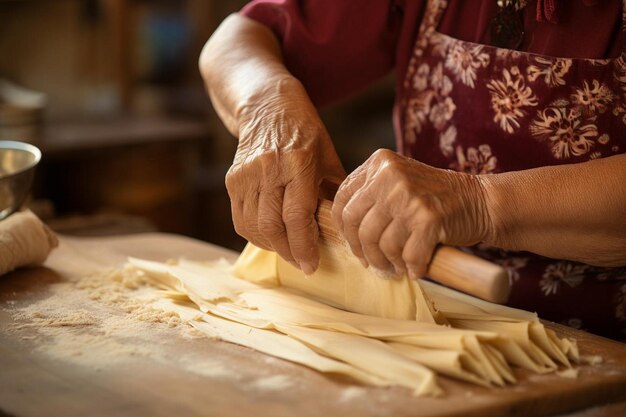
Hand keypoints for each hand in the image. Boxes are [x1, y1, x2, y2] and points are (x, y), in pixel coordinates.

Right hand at [226, 79, 344, 273]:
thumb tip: (344, 228)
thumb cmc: (305, 131)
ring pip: (253, 226)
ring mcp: (246, 174)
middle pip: (272, 226)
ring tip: (288, 251)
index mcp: (297, 162)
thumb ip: (333, 192)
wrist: (268, 105)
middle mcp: (268, 168)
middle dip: (288, 252)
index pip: (297, 216)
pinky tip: (270, 236)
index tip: (311, 265)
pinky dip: (255, 234)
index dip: (304, 246)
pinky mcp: (232, 179)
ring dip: (272, 246)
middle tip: (302, 263)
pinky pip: (240, 219)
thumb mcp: (328, 156)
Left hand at [331, 149, 489, 278]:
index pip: (342, 199)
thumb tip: (338, 227)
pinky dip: (411, 267)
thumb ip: (370, 194)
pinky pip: (407, 255)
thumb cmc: (435, 198)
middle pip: (355, 224)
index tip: (353, 243)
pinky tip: (416, 269)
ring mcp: (409, 196)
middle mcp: (391, 176)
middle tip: (372, 263)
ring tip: (396, 267)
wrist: (481, 201)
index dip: (342, 227)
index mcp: (379, 163)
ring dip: (386, 262)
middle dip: (361, 250)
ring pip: (379, 243)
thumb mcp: (398, 182)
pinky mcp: (428, 219)